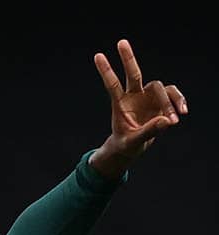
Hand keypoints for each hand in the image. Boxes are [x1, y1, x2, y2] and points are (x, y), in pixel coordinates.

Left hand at [90, 39, 186, 176]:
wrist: (132, 147)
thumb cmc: (127, 143)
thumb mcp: (133, 142)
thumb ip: (148, 132)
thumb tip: (166, 121)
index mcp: (120, 104)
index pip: (112, 85)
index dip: (106, 71)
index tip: (98, 55)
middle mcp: (134, 96)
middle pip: (134, 73)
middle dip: (128, 58)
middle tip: (121, 42)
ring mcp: (148, 97)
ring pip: (161, 88)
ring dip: (170, 101)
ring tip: (175, 120)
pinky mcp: (161, 101)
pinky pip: (173, 96)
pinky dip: (179, 102)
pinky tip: (181, 113)